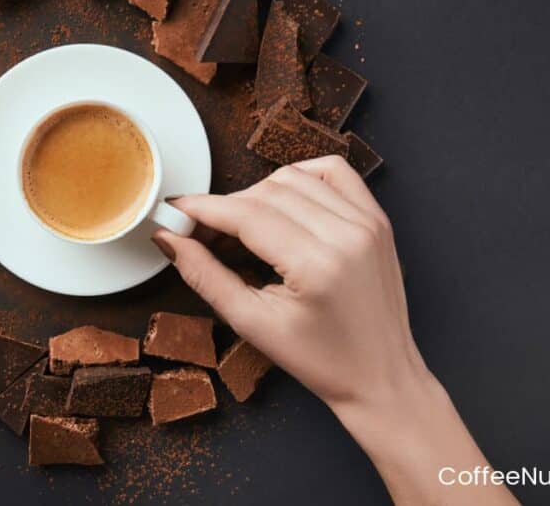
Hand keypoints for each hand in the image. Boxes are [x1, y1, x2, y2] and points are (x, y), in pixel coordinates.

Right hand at [153, 156, 516, 504]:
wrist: (381, 377)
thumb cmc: (322, 361)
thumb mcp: (253, 324)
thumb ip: (205, 276)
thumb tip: (168, 239)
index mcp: (317, 264)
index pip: (246, 215)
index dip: (202, 209)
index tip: (174, 210)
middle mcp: (347, 234)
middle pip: (266, 192)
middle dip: (225, 206)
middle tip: (201, 231)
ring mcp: (367, 222)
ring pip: (294, 177)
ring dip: (257, 193)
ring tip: (239, 226)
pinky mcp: (377, 219)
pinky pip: (333, 172)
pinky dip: (300, 177)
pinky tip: (281, 201)